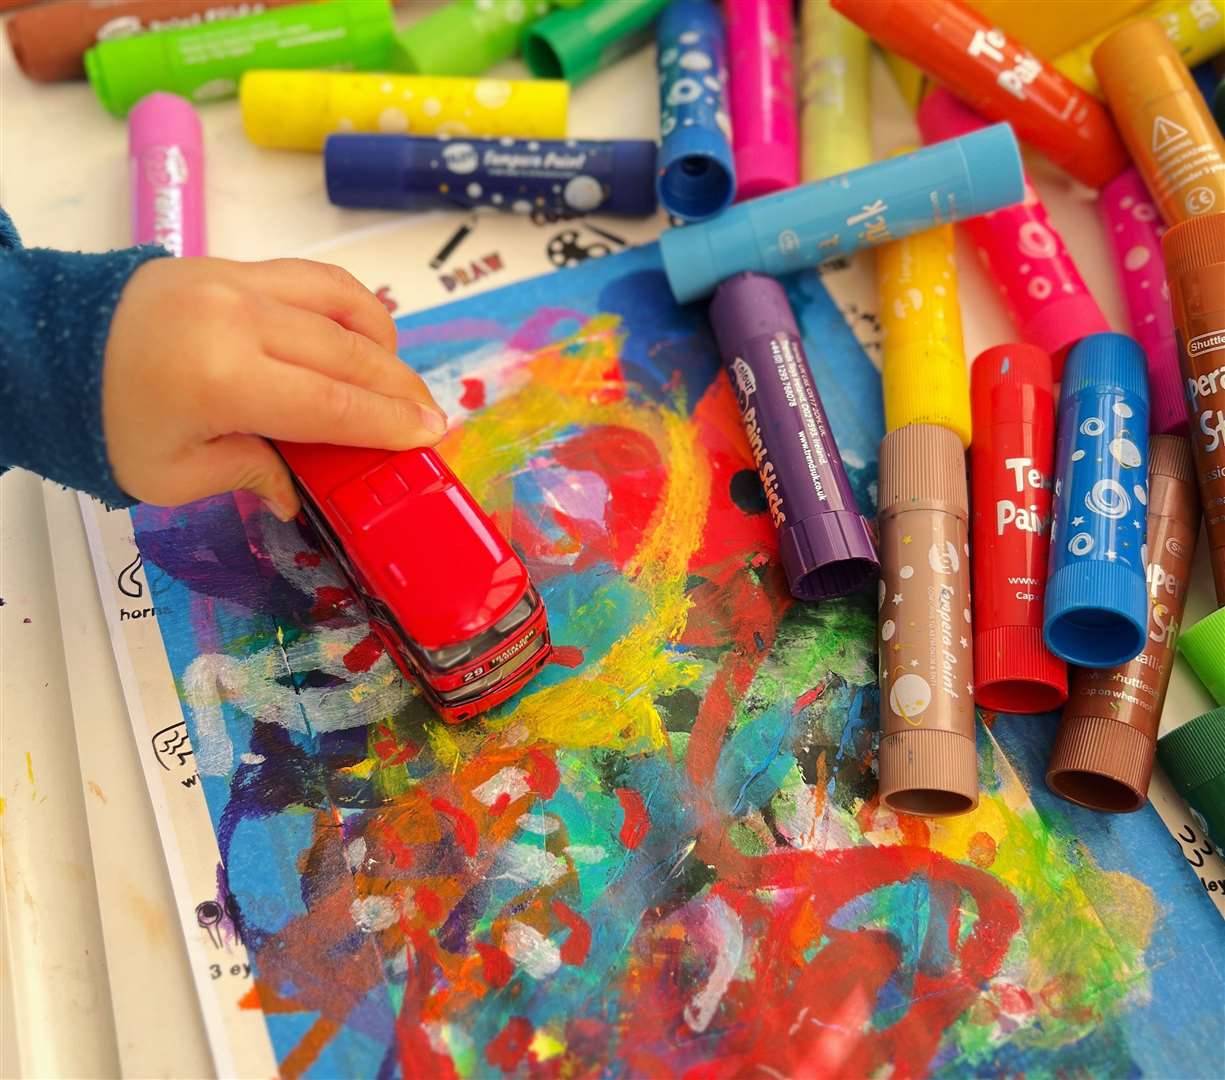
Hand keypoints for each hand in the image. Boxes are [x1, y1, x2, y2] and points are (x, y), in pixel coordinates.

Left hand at [102, 256, 445, 519]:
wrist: (48, 346)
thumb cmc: (106, 422)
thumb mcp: (170, 475)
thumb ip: (247, 474)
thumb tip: (296, 492)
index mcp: (220, 379)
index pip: (329, 404)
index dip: (385, 423)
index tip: (429, 436)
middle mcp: (238, 319)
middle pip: (347, 355)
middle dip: (398, 388)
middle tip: (430, 416)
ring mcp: (238, 282)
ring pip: (340, 303)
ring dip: (382, 342)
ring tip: (396, 379)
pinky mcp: (234, 265)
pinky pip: (313, 279)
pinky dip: (351, 306)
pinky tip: (362, 336)